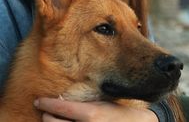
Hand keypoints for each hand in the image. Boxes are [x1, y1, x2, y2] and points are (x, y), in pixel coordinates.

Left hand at [34, 98, 158, 121]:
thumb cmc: (120, 112)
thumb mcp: (102, 103)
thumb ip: (83, 104)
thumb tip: (62, 100)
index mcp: (91, 114)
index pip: (60, 108)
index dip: (46, 103)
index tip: (38, 100)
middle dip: (47, 114)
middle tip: (46, 109)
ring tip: (52, 117)